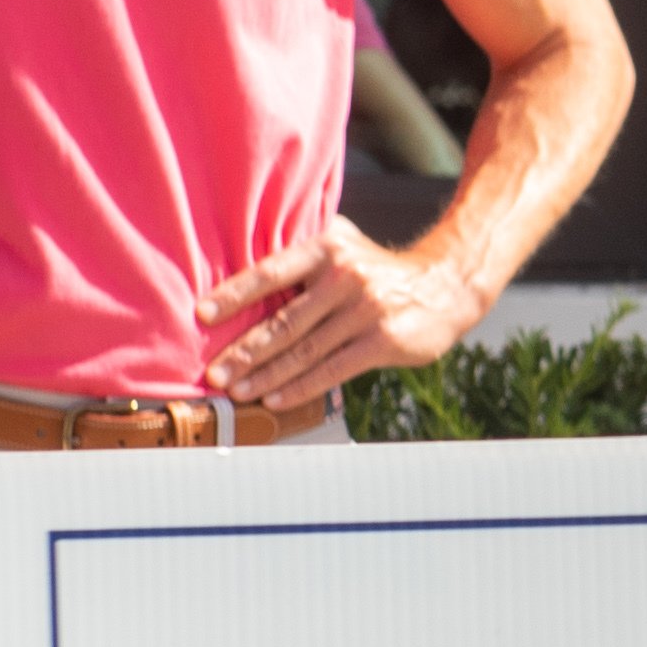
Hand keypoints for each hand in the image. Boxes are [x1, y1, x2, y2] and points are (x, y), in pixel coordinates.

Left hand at [202, 217, 492, 415]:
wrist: (445, 285)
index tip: (201, 314)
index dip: (234, 295)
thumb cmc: (378, 271)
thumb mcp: (344, 246)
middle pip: (283, 321)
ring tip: (235, 391)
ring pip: (304, 351)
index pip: (271, 273)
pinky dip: (300, 388)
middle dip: (243, 351)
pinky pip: (332, 369)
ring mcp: (365, 310)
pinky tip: (275, 400)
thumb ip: (302, 258)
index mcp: (327, 250)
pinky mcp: (383, 341)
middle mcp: (344, 277)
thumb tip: (241, 279)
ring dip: (265, 376)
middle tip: (212, 373)